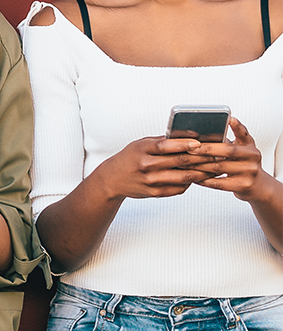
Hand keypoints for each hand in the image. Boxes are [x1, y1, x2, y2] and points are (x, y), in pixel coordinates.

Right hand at [89, 134, 218, 200]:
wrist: (112, 179)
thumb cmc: (130, 157)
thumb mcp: (141, 144)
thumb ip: (161, 142)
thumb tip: (189, 137)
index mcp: (142, 149)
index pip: (166, 146)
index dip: (184, 144)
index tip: (200, 142)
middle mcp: (146, 165)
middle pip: (179, 162)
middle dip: (201, 158)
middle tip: (218, 155)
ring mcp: (151, 181)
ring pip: (183, 177)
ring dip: (202, 173)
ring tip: (215, 168)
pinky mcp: (155, 193)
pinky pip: (179, 188)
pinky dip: (191, 182)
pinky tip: (200, 177)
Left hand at [194, 117, 278, 204]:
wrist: (258, 185)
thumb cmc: (242, 163)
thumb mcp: (241, 149)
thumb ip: (229, 139)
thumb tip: (205, 130)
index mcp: (249, 145)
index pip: (243, 133)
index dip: (237, 126)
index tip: (229, 119)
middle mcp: (252, 157)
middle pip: (227, 150)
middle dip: (205, 149)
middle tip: (189, 147)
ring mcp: (249, 172)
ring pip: (219, 167)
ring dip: (200, 165)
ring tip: (185, 162)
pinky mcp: (243, 186)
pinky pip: (219, 183)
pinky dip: (204, 180)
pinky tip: (194, 177)